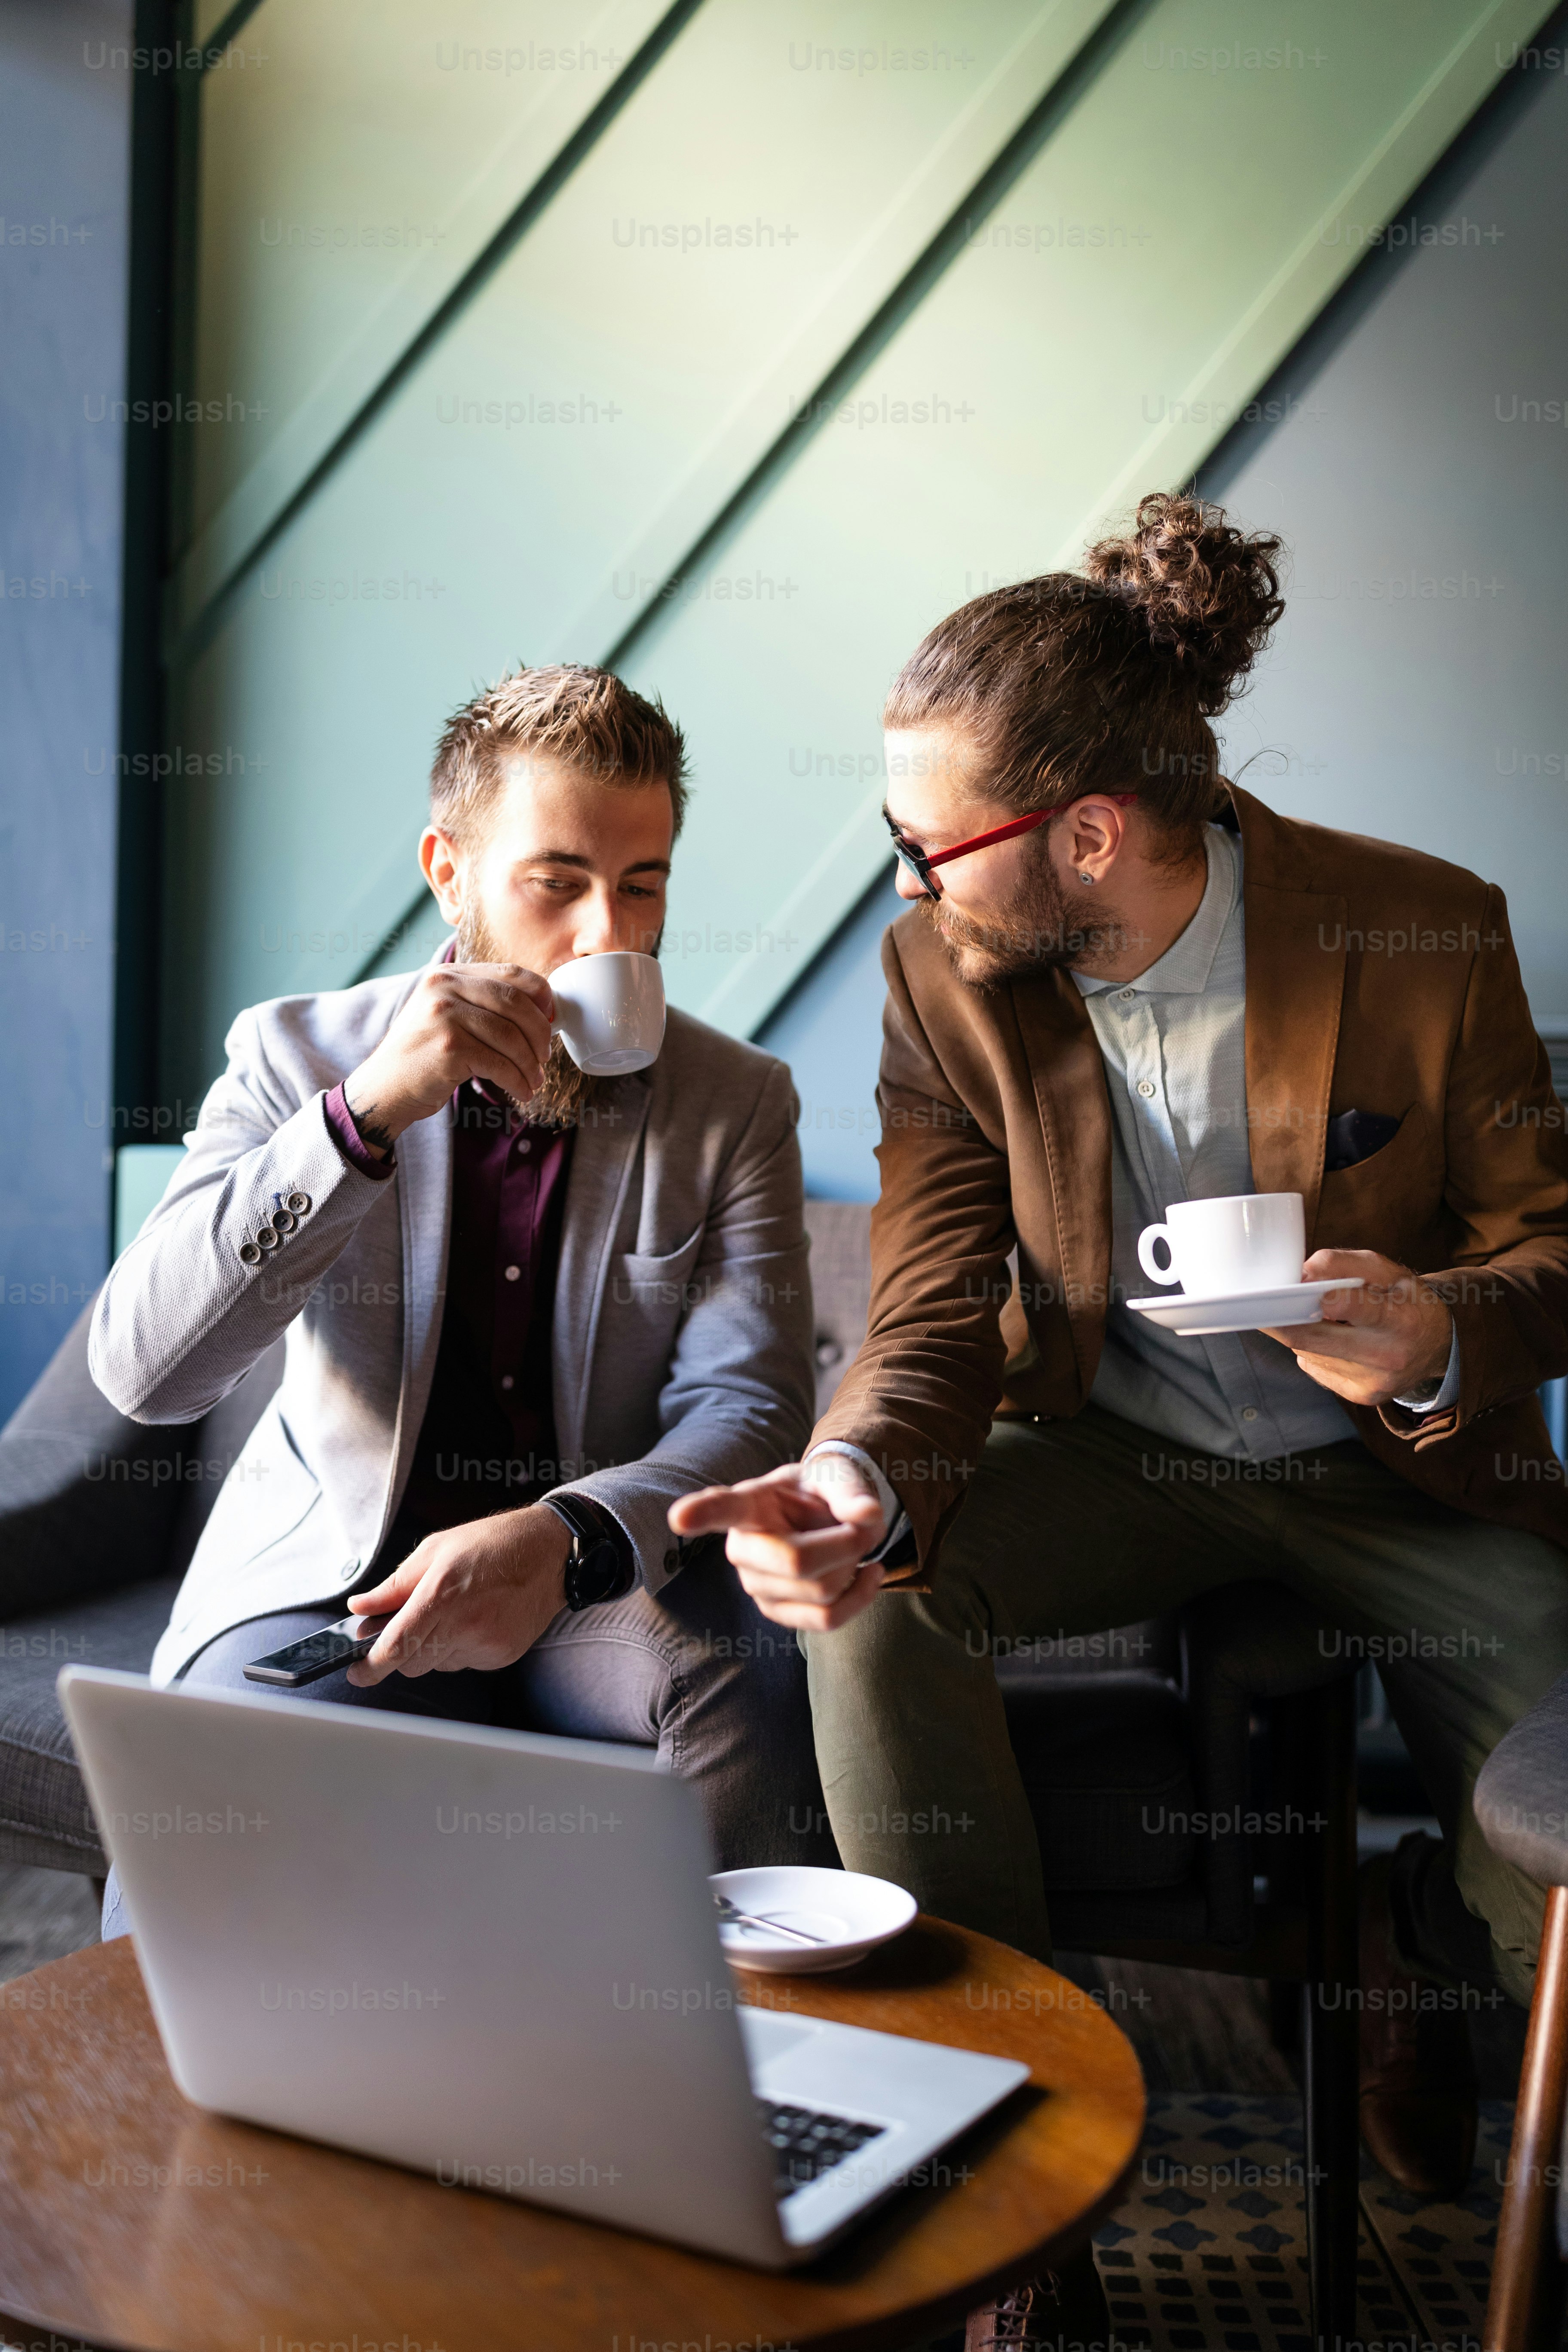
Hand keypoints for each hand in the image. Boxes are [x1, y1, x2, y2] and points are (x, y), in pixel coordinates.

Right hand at [341, 962, 554, 1154]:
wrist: (384, 1089)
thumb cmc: (425, 1056)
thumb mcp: (450, 1016)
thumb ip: (485, 1004)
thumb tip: (545, 1011)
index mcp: (449, 974)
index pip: (512, 973)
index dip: (541, 997)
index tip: (550, 1020)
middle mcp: (445, 987)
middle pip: (517, 1004)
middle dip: (540, 1034)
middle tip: (544, 1058)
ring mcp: (444, 1015)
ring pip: (511, 1036)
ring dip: (530, 1064)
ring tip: (534, 1080)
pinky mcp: (448, 1047)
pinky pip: (499, 1063)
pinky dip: (517, 1080)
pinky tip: (521, 1092)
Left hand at [344, 1505, 571, 1682]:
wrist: (549, 1552)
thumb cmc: (493, 1544)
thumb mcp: (434, 1550)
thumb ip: (394, 1585)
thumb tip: (361, 1607)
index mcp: (440, 1594)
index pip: (395, 1647)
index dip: (370, 1666)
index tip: (358, 1671)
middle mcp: (463, 1624)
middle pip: (412, 1663)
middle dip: (402, 1650)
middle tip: (413, 1621)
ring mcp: (485, 1643)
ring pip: (438, 1664)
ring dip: (434, 1646)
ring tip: (454, 1610)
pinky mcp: (501, 1655)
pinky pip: (465, 1663)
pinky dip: (460, 1647)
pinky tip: (475, 1619)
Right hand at [668, 1456, 888, 1632]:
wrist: (822, 1519)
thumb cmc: (820, 1494)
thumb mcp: (837, 1478)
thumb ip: (851, 1491)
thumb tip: (868, 1516)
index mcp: (749, 1503)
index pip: (723, 1507)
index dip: (701, 1513)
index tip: (680, 1517)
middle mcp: (741, 1548)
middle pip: (799, 1561)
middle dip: (847, 1544)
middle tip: (862, 1525)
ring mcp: (756, 1586)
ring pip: (822, 1591)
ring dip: (854, 1567)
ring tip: (853, 1545)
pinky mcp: (777, 1613)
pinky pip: (827, 1619)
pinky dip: (860, 1597)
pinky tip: (868, 1574)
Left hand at [1260, 1247, 1453, 1407]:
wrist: (1438, 1345)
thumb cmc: (1407, 1300)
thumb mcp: (1388, 1271)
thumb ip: (1346, 1263)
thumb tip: (1303, 1272)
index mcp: (1400, 1318)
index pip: (1359, 1308)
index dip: (1327, 1299)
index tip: (1303, 1288)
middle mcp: (1389, 1355)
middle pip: (1313, 1337)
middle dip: (1282, 1317)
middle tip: (1260, 1302)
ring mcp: (1373, 1381)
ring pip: (1308, 1351)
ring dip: (1300, 1330)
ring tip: (1311, 1315)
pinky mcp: (1361, 1396)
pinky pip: (1315, 1368)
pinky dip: (1313, 1350)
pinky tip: (1331, 1339)